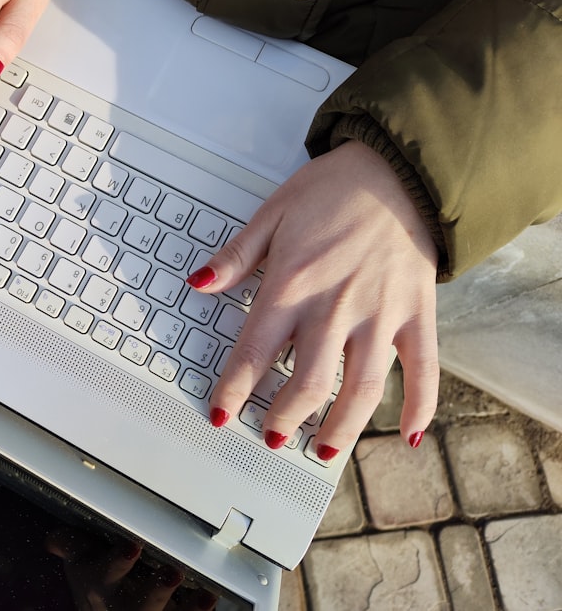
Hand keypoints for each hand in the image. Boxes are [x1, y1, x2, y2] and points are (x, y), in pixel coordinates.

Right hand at [45, 528, 217, 610]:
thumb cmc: (99, 585)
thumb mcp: (80, 562)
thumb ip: (71, 543)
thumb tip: (53, 539)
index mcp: (101, 583)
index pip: (107, 572)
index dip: (120, 561)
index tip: (132, 546)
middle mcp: (125, 605)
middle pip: (143, 602)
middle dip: (158, 589)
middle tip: (173, 572)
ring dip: (190, 608)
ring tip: (206, 594)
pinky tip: (213, 603)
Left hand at [192, 141, 439, 458]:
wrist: (397, 170)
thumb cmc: (333, 189)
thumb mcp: (273, 214)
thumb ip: (236, 256)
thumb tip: (198, 282)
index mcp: (293, 285)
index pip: (255, 353)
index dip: (233, 390)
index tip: (221, 414)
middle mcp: (336, 308)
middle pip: (308, 383)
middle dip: (285, 417)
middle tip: (272, 436)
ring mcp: (381, 315)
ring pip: (362, 388)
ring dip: (341, 427)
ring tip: (323, 450)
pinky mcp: (417, 315)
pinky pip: (423, 370)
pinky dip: (419, 406)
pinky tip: (406, 434)